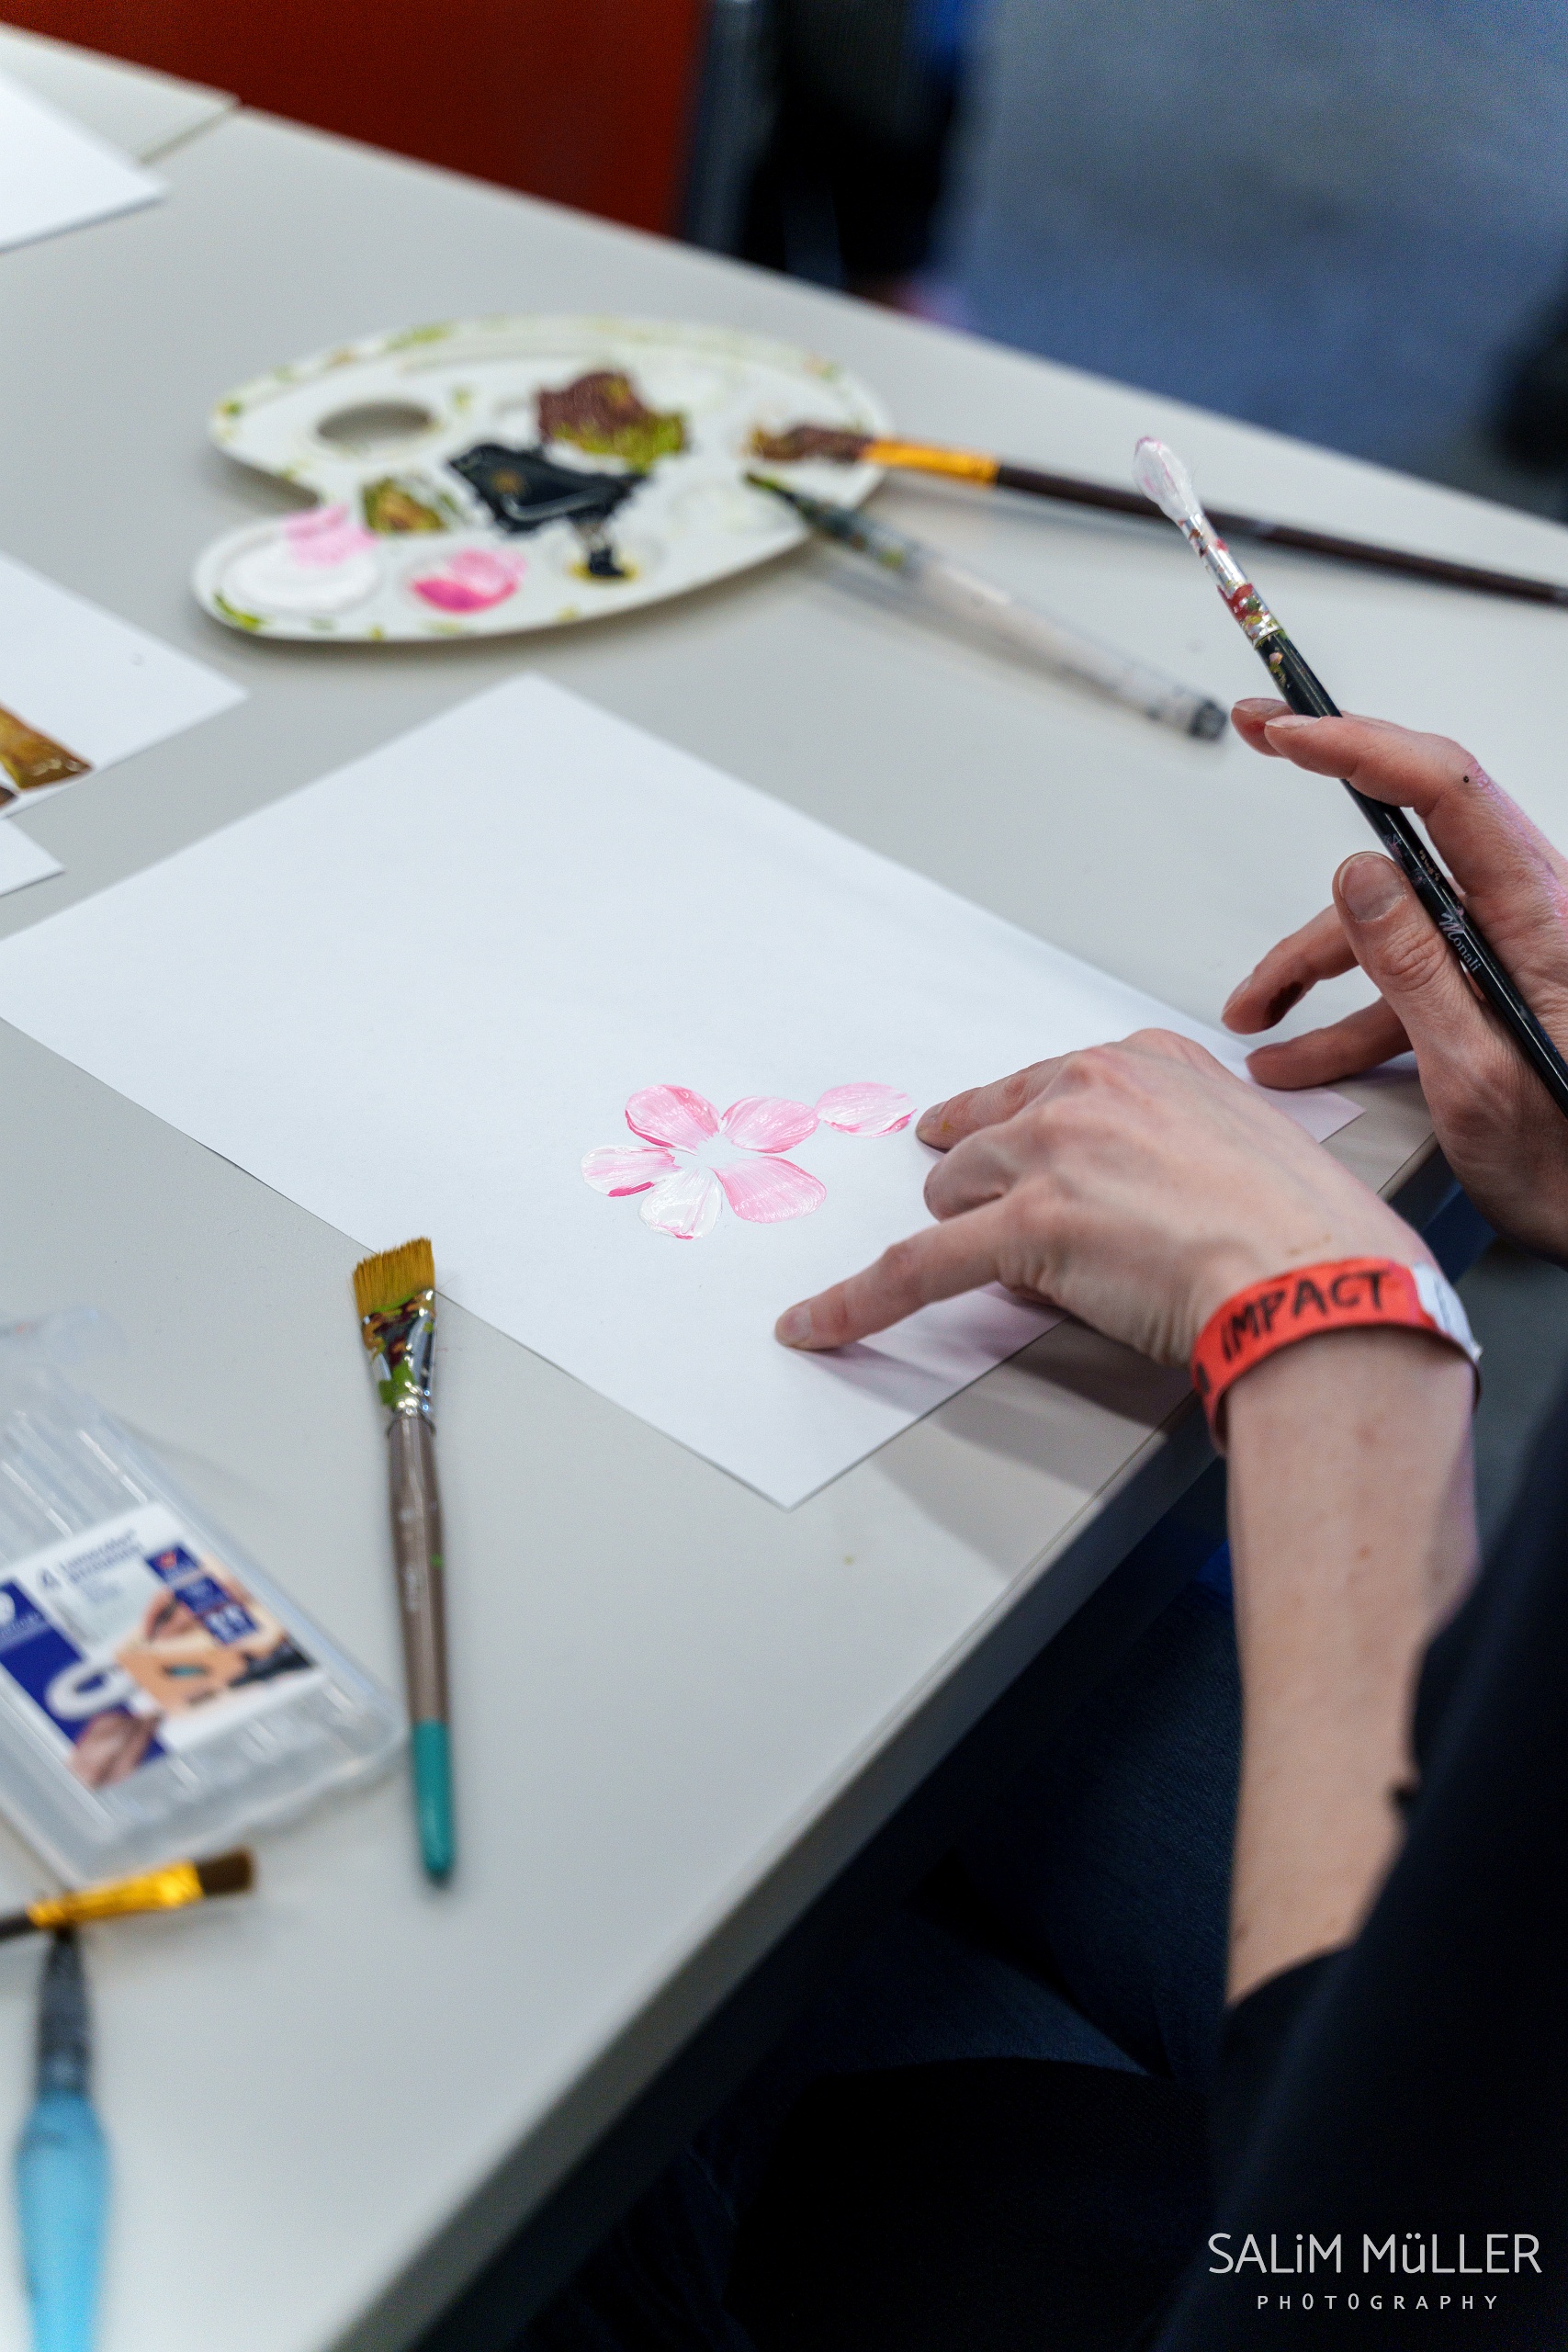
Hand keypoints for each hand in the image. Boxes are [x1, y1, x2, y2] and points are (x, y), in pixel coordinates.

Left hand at [775, 1028, 1424, 1363]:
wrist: (1317, 1277)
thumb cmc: (1304, 1232)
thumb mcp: (1239, 1152)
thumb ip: (1168, 1151)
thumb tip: (1116, 1203)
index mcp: (1147, 1062)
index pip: (1045, 1089)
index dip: (1012, 1132)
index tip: (975, 1137)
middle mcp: (1090, 1090)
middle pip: (986, 1136)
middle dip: (992, 1189)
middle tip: (1018, 1232)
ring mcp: (1051, 1153)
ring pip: (950, 1192)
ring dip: (967, 1233)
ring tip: (1021, 1276)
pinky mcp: (1022, 1226)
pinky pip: (912, 1268)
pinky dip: (856, 1303)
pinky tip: (815, 1326)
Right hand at [1223, 700, 1567, 1260]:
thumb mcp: (1478, 1075)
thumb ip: (1416, 969)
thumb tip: (1359, 873)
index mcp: (1540, 917)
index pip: (1447, 790)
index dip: (1363, 744)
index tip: (1294, 730)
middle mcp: (1525, 921)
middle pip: (1410, 835)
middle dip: (1330, 791)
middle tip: (1265, 736)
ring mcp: (1503, 958)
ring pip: (1388, 923)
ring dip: (1310, 962)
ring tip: (1252, 1012)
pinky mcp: (1488, 997)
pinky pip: (1402, 983)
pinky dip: (1342, 1015)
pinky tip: (1297, 1053)